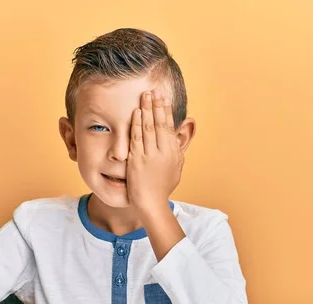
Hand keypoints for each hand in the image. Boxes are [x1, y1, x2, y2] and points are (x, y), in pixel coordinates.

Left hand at [127, 90, 183, 215]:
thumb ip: (176, 154)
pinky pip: (136, 138)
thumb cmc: (163, 188)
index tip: (164, 99)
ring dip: (146, 110)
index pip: (169, 127)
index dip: (166, 111)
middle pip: (159, 123)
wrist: (152, 204)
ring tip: (144, 96)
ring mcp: (149, 156)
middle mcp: (162, 152)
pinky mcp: (137, 160)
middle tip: (154, 91)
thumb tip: (176, 139)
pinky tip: (136, 113)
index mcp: (173, 153)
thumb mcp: (175, 169)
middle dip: (156, 105)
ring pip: (148, 128)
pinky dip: (136, 124)